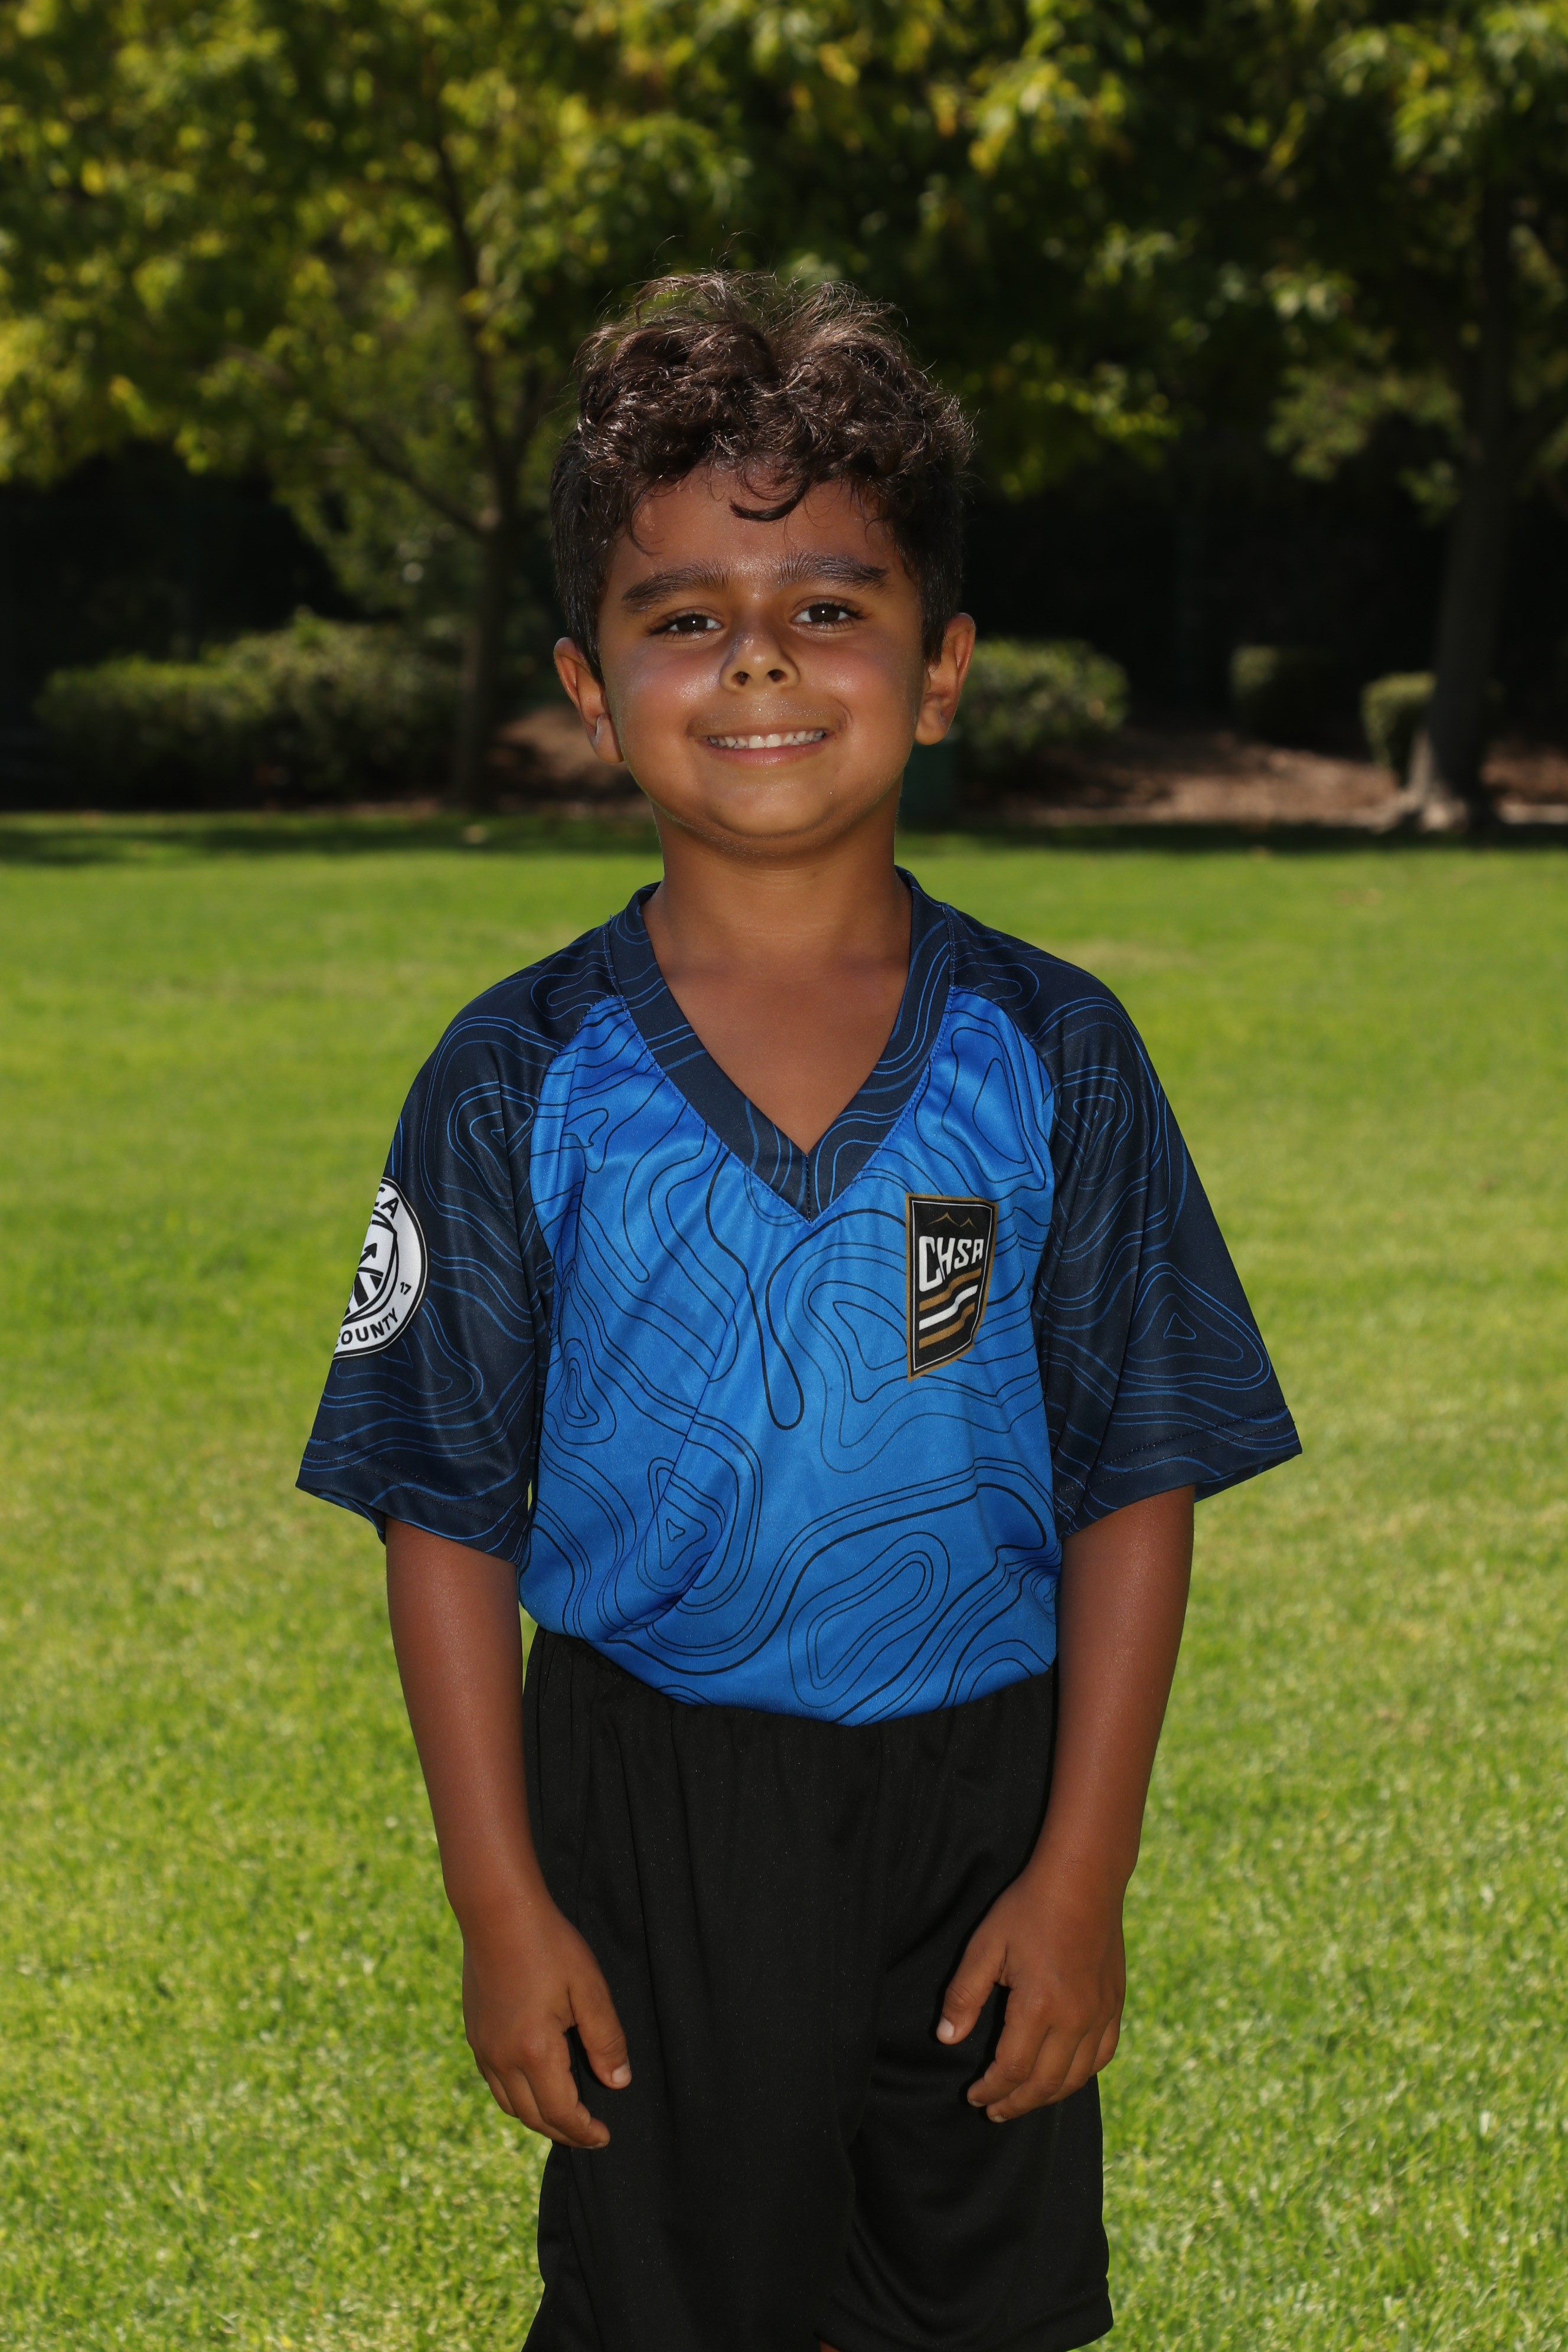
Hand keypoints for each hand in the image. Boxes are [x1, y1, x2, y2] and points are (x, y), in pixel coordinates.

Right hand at [461, 1893, 630, 2149]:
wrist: (497, 1911)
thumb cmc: (549, 1945)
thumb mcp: (589, 1989)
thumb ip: (606, 2040)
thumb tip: (618, 2082)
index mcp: (533, 2051)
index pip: (561, 2113)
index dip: (584, 2131)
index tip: (604, 2137)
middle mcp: (501, 2058)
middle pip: (533, 2117)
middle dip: (563, 2132)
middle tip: (588, 2135)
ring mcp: (482, 2046)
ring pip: (509, 2104)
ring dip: (538, 2117)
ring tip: (564, 2115)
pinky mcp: (474, 2032)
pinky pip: (495, 2082)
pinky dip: (517, 2096)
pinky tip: (534, 2083)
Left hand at [937, 1859, 1124, 2120]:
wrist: (1083, 1879)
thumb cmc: (1028, 1908)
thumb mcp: (985, 1946)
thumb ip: (964, 1996)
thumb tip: (946, 2040)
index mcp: (1039, 2006)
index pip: (1012, 2070)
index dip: (991, 2090)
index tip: (973, 2096)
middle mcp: (1075, 2018)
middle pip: (1045, 2083)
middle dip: (1016, 2103)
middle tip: (993, 2111)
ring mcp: (1100, 2013)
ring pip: (1076, 2077)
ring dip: (1047, 2096)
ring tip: (1023, 2100)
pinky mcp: (1115, 2004)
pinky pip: (1102, 2055)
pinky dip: (1081, 2075)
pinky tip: (1064, 2076)